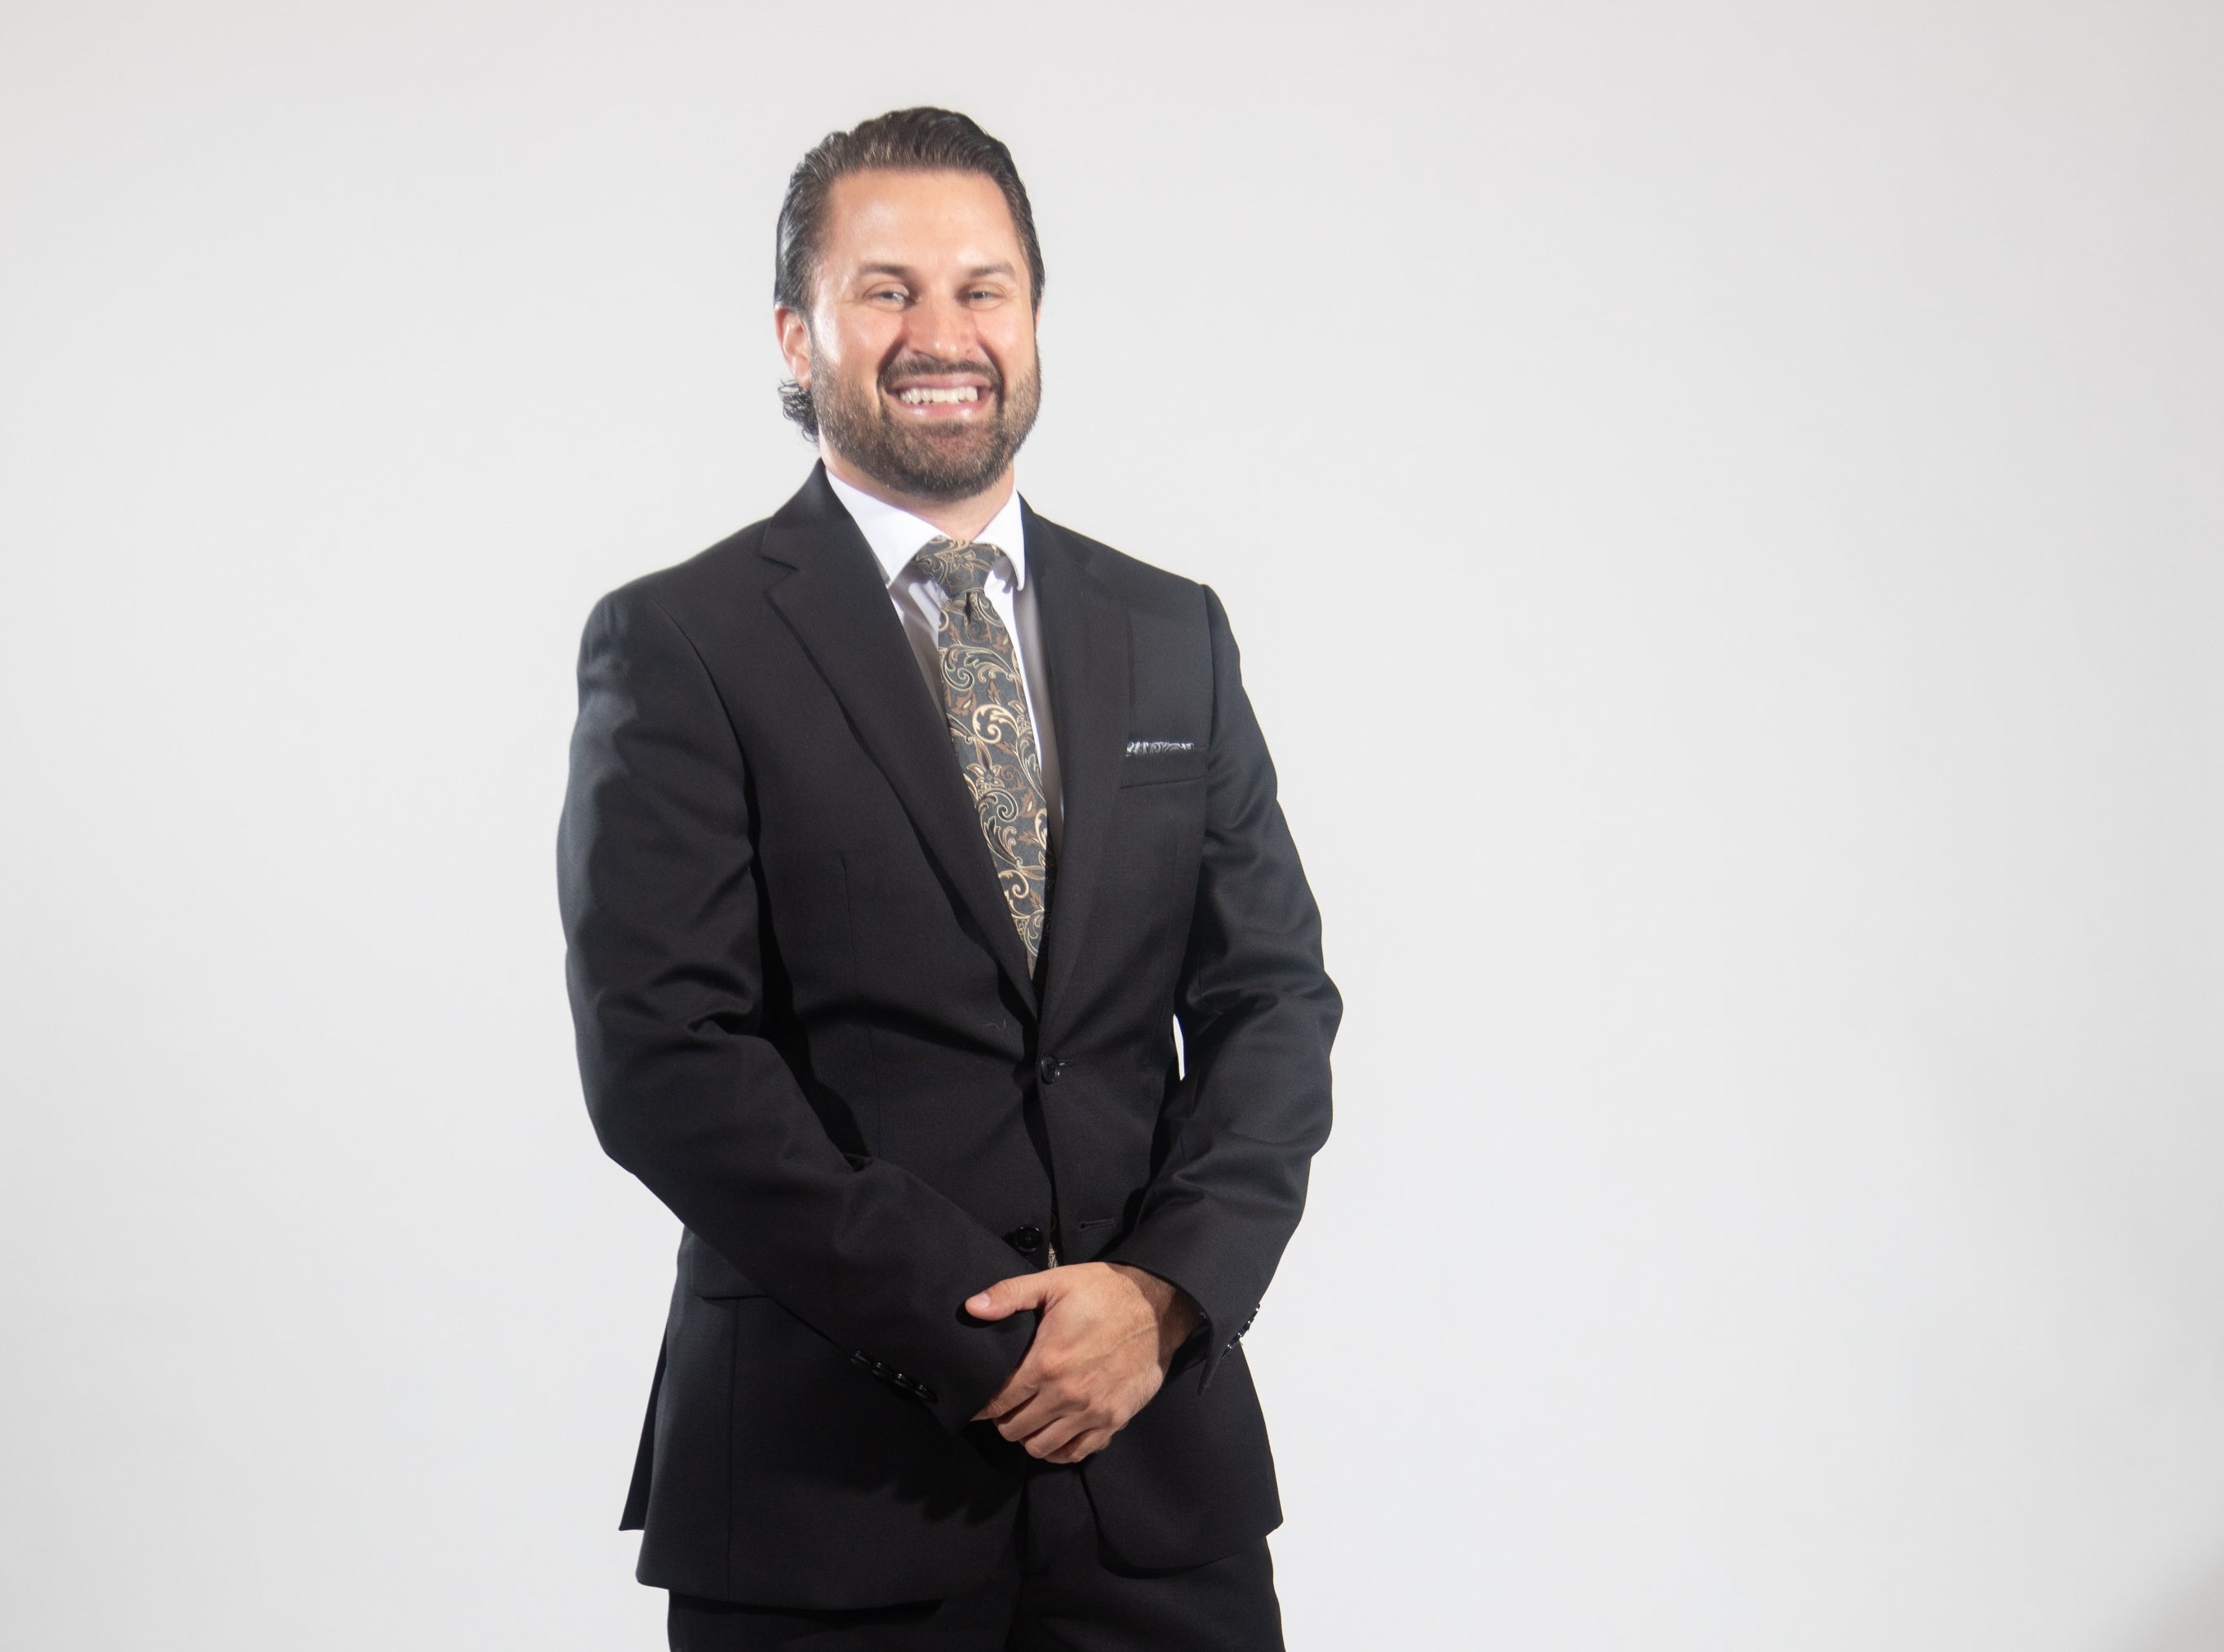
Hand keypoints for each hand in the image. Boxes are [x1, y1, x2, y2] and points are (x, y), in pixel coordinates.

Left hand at [965, 1261, 1201, 1463]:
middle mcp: (1066, 1394)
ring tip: (1028, 1422)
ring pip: (1041, 1446)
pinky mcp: (1114, 1420)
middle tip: (1005, 1410)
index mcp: (1046, 1362)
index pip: (1000, 1401)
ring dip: (1028, 1438)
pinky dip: (1059, 1450)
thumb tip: (972, 1307)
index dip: (984, 1406)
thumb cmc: (1104, 1292)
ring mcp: (1092, 1412)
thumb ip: (1009, 1295)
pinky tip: (1054, 1436)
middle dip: (1004, 1421)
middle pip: (1016, 1429)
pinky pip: (1077, 1452)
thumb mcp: (1054, 1283)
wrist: (1157, 1307)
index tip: (980, 1404)